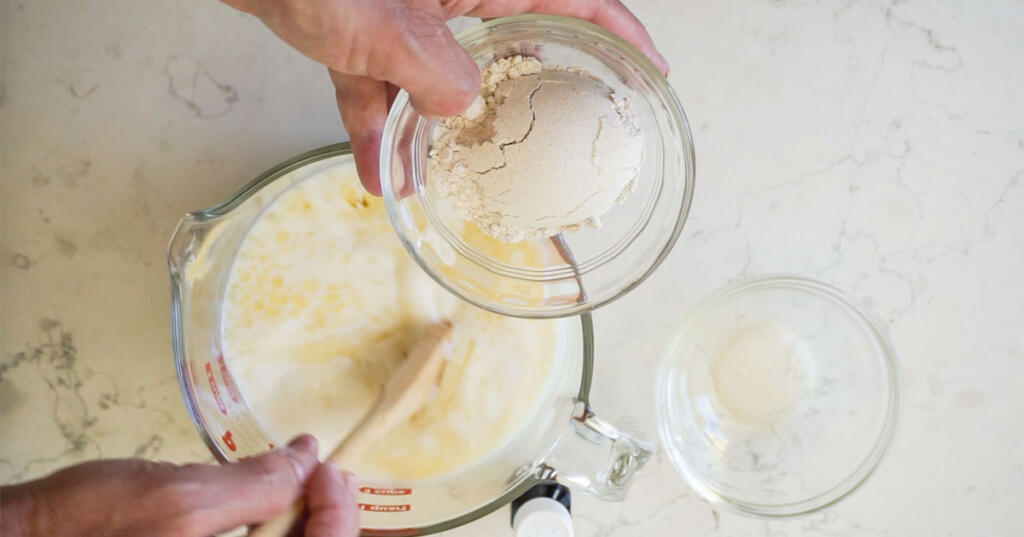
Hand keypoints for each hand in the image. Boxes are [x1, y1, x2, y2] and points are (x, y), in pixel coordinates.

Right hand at [0, 435, 358, 536]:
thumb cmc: (85, 527)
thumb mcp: (180, 499)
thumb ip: (254, 486)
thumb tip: (305, 458)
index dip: (338, 512)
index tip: (327, 469)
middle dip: (324, 514)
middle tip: (317, 470)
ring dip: (296, 518)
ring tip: (290, 481)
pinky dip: (266, 527)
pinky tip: (260, 504)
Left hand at [221, 0, 668, 193]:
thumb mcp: (380, 20)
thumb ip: (430, 69)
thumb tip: (462, 108)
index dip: (619, 33)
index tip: (651, 72)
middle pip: (512, 43)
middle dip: (533, 96)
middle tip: (559, 144)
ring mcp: (406, 11)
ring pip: (446, 76)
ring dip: (446, 131)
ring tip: (456, 183)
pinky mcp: (360, 31)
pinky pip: (384, 86)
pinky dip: (380, 127)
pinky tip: (378, 177)